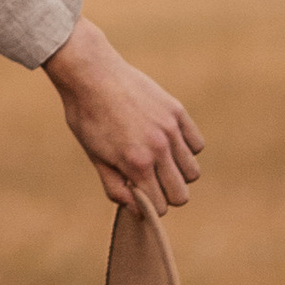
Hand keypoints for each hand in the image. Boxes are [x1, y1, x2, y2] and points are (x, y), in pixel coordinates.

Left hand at [42, 14, 204, 212]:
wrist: (91, 74)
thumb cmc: (87, 118)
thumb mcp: (95, 156)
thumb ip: (116, 187)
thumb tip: (137, 210)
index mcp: (136, 163)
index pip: (160, 206)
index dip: (149, 207)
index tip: (139, 197)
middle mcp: (159, 148)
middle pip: (181, 194)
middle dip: (166, 195)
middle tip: (150, 183)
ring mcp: (170, 129)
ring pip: (192, 172)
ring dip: (177, 174)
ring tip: (159, 163)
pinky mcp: (177, 111)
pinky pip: (196, 144)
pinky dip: (186, 150)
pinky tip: (168, 144)